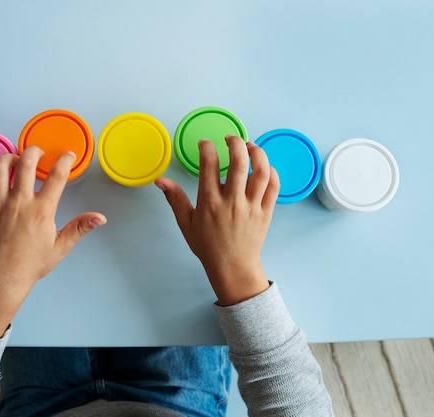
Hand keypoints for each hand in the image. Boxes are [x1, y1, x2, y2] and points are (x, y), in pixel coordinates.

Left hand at [0, 146, 105, 336]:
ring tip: (15, 160)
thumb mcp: (61, 247)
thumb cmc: (30, 265)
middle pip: (25, 163)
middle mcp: (19, 204)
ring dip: (8, 158)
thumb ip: (80, 228)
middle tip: (38, 152)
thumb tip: (100, 218)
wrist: (2, 278)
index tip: (68, 156)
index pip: (57, 176)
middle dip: (34, 151)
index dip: (65, 161)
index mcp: (41, 211)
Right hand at [155, 135, 279, 305]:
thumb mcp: (186, 223)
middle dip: (235, 143)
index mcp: (209, 202)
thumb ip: (175, 199)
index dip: (206, 147)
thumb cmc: (208, 246)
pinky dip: (271, 172)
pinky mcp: (266, 212)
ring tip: (250, 146)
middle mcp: (232, 201)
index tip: (205, 143)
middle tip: (230, 138)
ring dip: (257, 153)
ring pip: (261, 171)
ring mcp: (251, 206)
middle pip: (239, 162)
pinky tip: (264, 166)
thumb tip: (160, 180)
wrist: (232, 267)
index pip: (208, 164)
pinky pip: (273, 187)